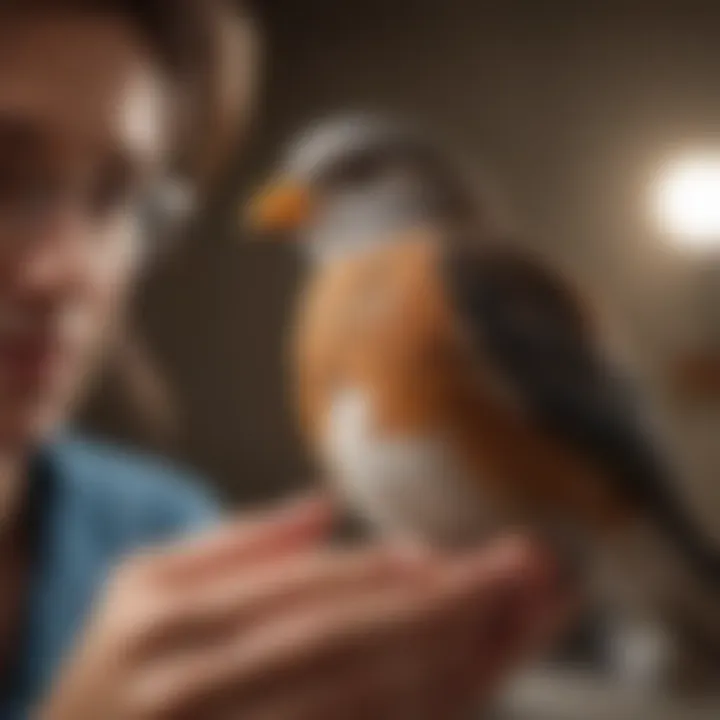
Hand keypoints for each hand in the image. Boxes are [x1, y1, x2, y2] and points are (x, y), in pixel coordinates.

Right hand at [39, 497, 569, 719]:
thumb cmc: (106, 672)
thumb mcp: (141, 584)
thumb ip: (236, 542)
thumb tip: (326, 506)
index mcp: (170, 620)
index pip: (310, 591)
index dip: (394, 573)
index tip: (464, 558)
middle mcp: (198, 690)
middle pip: (354, 647)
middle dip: (453, 609)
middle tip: (528, 575)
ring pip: (372, 711)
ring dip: (460, 668)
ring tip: (525, 624)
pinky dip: (429, 716)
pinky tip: (474, 684)